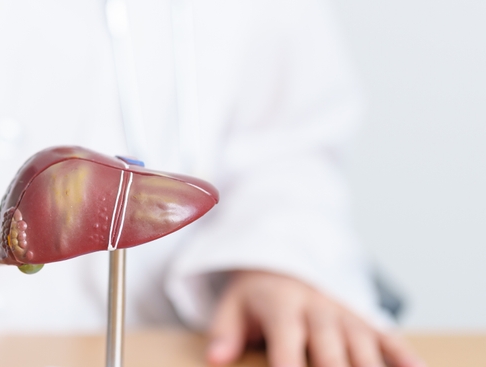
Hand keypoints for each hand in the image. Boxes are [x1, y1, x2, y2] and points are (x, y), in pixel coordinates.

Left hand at [207, 270, 424, 366]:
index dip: (290, 365)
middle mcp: (319, 312)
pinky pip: (390, 340)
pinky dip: (404, 357)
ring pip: (364, 350)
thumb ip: (224, 332)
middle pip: (332, 352)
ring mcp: (346, 317)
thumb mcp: (231, 306)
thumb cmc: (255, 297)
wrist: (282, 264)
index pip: (288, 342)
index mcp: (283, 308)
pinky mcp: (365, 323)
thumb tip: (216, 359)